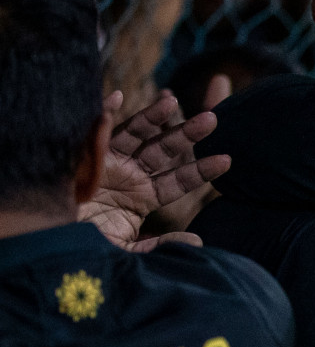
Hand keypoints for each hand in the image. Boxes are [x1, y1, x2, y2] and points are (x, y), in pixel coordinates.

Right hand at [80, 91, 230, 250]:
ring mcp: (109, 163)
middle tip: (213, 120)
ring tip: (173, 100)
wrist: (55, 244)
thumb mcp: (129, 250)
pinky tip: (116, 96)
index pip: (179, 180)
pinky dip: (104, 113)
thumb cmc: (91, 248)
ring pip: (136, 134)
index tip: (227, 160)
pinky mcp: (84, 156)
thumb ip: (161, 245)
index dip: (202, 170)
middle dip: (187, 134)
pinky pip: (95, 130)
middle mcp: (131, 175)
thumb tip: (198, 242)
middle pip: (164, 150)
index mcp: (145, 196)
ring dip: (153, 116)